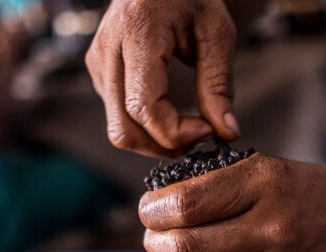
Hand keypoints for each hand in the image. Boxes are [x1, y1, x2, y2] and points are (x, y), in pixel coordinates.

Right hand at [85, 0, 238, 157]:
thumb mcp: (217, 33)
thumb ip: (220, 85)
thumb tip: (227, 133)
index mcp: (136, 32)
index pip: (144, 107)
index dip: (176, 132)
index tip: (209, 131)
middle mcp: (108, 49)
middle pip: (124, 129)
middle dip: (165, 146)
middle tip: (200, 137)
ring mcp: (98, 63)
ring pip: (119, 130)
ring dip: (156, 141)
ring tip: (190, 126)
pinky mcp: (100, 74)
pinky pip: (119, 118)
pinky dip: (147, 129)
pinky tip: (172, 115)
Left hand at [139, 155, 325, 251]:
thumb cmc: (316, 191)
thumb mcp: (271, 168)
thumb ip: (222, 183)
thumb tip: (162, 205)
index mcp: (264, 183)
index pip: (185, 203)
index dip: (153, 210)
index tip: (150, 211)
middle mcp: (272, 227)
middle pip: (187, 246)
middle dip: (155, 245)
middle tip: (155, 240)